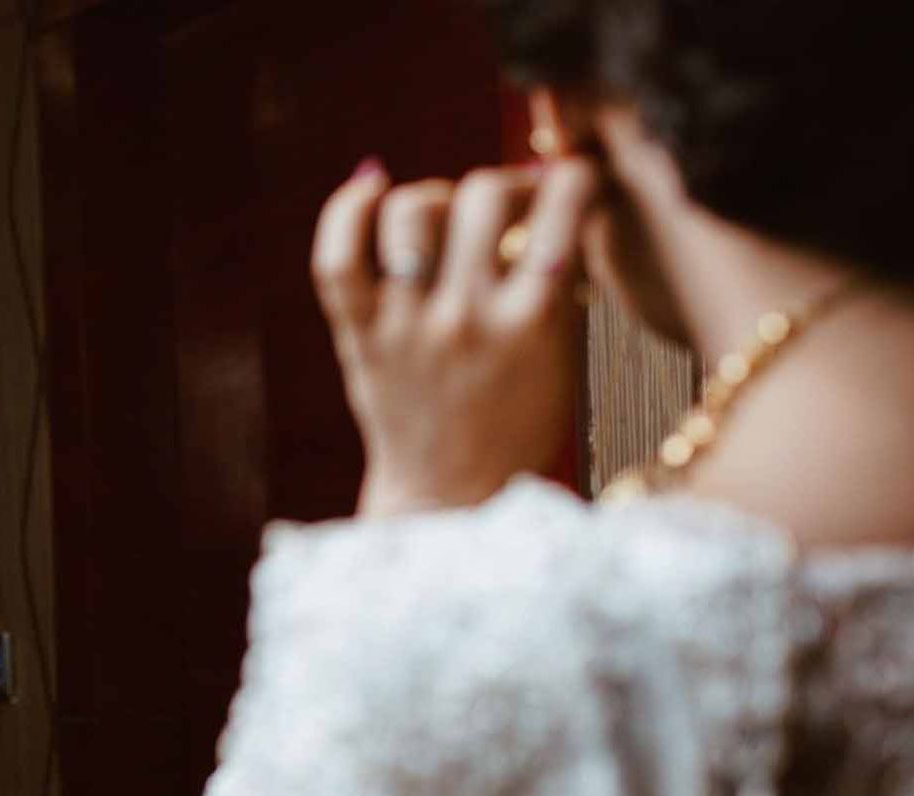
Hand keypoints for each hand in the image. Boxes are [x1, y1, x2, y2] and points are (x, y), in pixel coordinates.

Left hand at [311, 158, 599, 516]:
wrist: (450, 499)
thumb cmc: (517, 429)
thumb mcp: (561, 360)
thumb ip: (560, 286)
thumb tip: (559, 206)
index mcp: (531, 325)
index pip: (561, 213)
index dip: (575, 177)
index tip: (574, 177)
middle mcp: (466, 319)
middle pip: (484, 196)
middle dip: (509, 186)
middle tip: (513, 206)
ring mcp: (406, 326)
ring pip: (411, 211)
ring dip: (438, 198)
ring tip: (449, 219)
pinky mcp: (360, 337)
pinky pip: (339, 258)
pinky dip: (348, 211)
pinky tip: (372, 191)